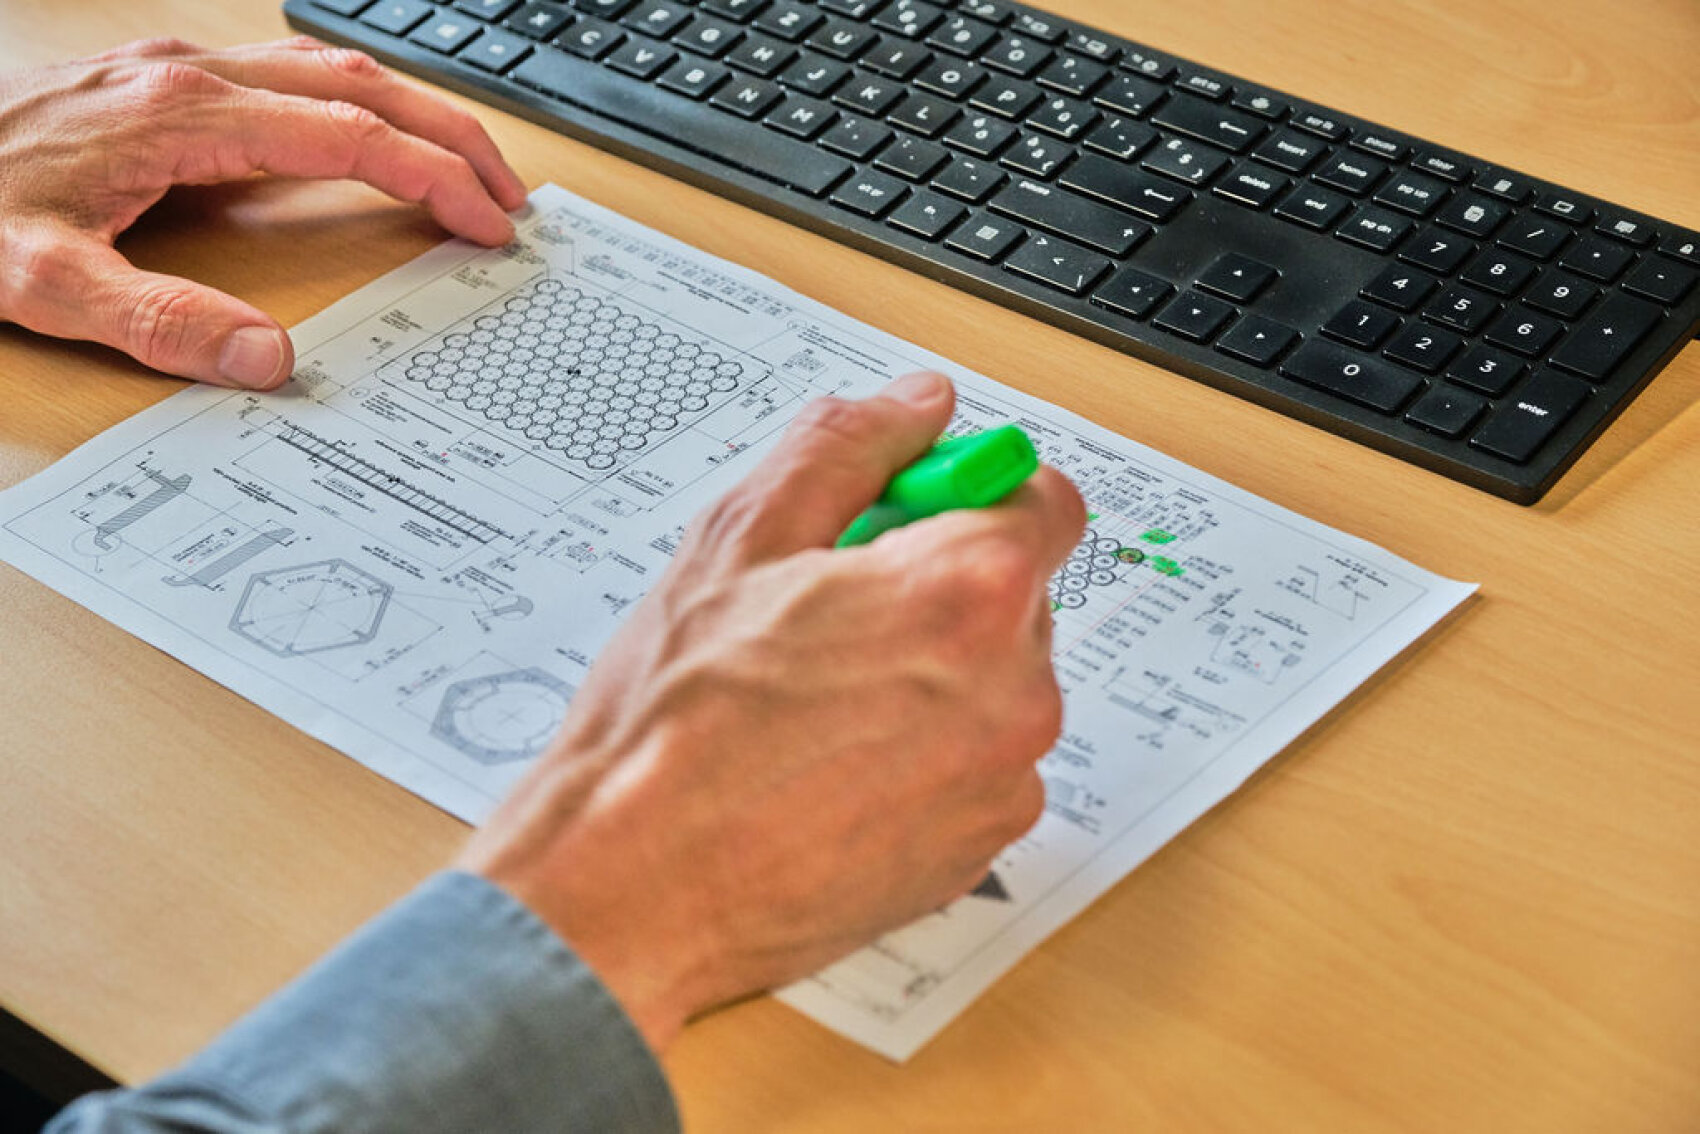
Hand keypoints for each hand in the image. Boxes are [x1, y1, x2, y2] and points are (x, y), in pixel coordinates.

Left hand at [0, 37, 526, 388]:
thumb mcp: (39, 283)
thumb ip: (155, 322)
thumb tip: (270, 358)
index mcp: (183, 113)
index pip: (350, 134)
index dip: (433, 178)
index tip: (488, 225)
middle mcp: (191, 74)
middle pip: (362, 82)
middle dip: (453, 135)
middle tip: (513, 196)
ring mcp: (179, 70)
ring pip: (332, 71)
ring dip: (412, 114)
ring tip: (465, 170)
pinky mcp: (166, 83)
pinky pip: (293, 80)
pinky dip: (359, 109)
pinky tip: (367, 142)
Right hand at [457, 371, 1086, 1050]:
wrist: (633, 888)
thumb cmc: (673, 722)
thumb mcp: (739, 540)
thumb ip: (848, 449)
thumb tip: (916, 406)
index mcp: (967, 589)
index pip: (1043, 498)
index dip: (971, 493)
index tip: (912, 512)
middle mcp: (1015, 686)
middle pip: (1014, 592)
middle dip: (937, 584)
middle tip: (827, 612)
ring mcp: (1004, 778)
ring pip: (994, 680)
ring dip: (932, 671)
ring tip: (816, 700)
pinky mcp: (983, 847)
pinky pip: (980, 764)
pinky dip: (928, 751)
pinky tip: (832, 764)